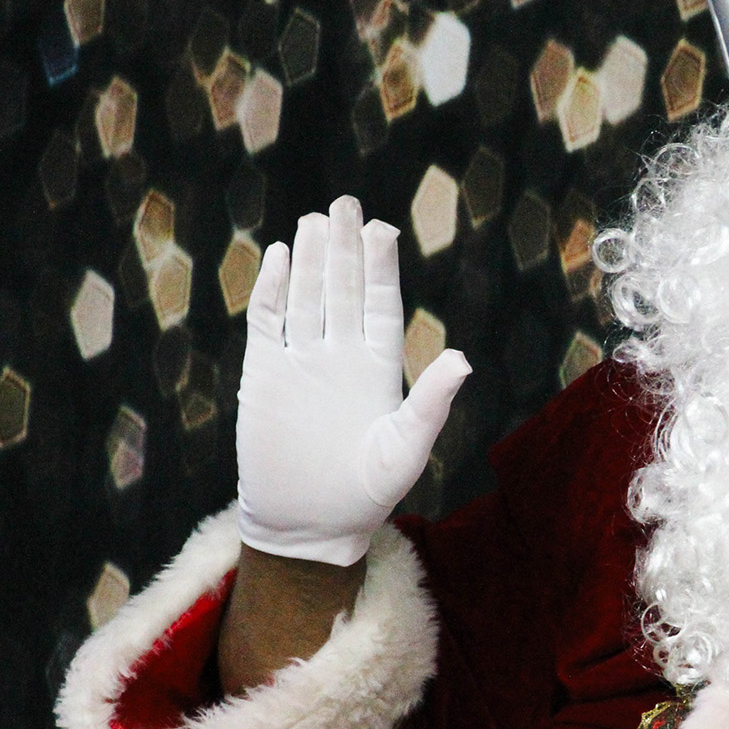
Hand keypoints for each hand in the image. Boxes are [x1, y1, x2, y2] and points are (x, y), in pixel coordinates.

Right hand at [235, 196, 470, 565]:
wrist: (310, 524)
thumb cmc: (367, 493)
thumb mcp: (406, 448)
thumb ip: (431, 402)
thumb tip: (463, 360)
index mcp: (380, 367)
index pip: (381, 304)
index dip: (381, 267)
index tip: (382, 229)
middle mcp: (342, 356)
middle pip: (343, 290)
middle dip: (344, 249)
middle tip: (344, 204)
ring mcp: (302, 362)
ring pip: (306, 298)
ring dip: (311, 262)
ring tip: (315, 221)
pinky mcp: (265, 376)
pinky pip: (267, 324)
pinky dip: (272, 291)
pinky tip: (281, 258)